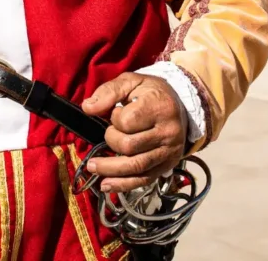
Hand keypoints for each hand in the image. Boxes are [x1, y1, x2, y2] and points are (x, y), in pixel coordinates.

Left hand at [80, 72, 186, 193]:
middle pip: (129, 146)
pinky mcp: (167, 166)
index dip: (114, 118)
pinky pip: (144, 180)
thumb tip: (87, 108)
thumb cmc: (150, 92)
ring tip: (92, 167)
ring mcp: (169, 152)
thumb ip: (108, 92)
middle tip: (111, 131)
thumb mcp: (130, 81)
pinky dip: (123, 184)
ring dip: (110, 169)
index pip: (127, 121)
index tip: (116, 112)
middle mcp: (167, 133)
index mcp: (159, 107)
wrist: (179, 105)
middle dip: (111, 140)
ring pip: (136, 167)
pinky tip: (107, 185)